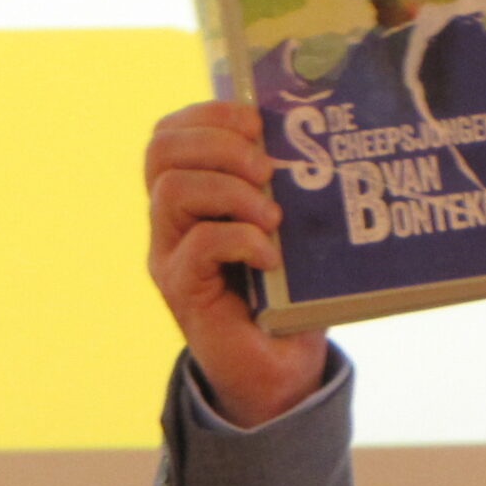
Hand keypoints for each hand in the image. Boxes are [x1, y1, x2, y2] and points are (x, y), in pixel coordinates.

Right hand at [144, 101, 328, 425]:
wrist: (279, 372)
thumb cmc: (288, 298)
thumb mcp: (290, 233)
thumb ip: (288, 190)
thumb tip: (324, 139)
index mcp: (190, 196)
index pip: (171, 134)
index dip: (208, 114)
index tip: (256, 121)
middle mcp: (169, 222)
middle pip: (161, 150)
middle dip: (218, 142)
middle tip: (266, 167)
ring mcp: (171, 256)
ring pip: (172, 190)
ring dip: (230, 190)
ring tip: (272, 216)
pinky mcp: (183, 291)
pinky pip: (199, 244)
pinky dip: (241, 239)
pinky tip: (271, 257)